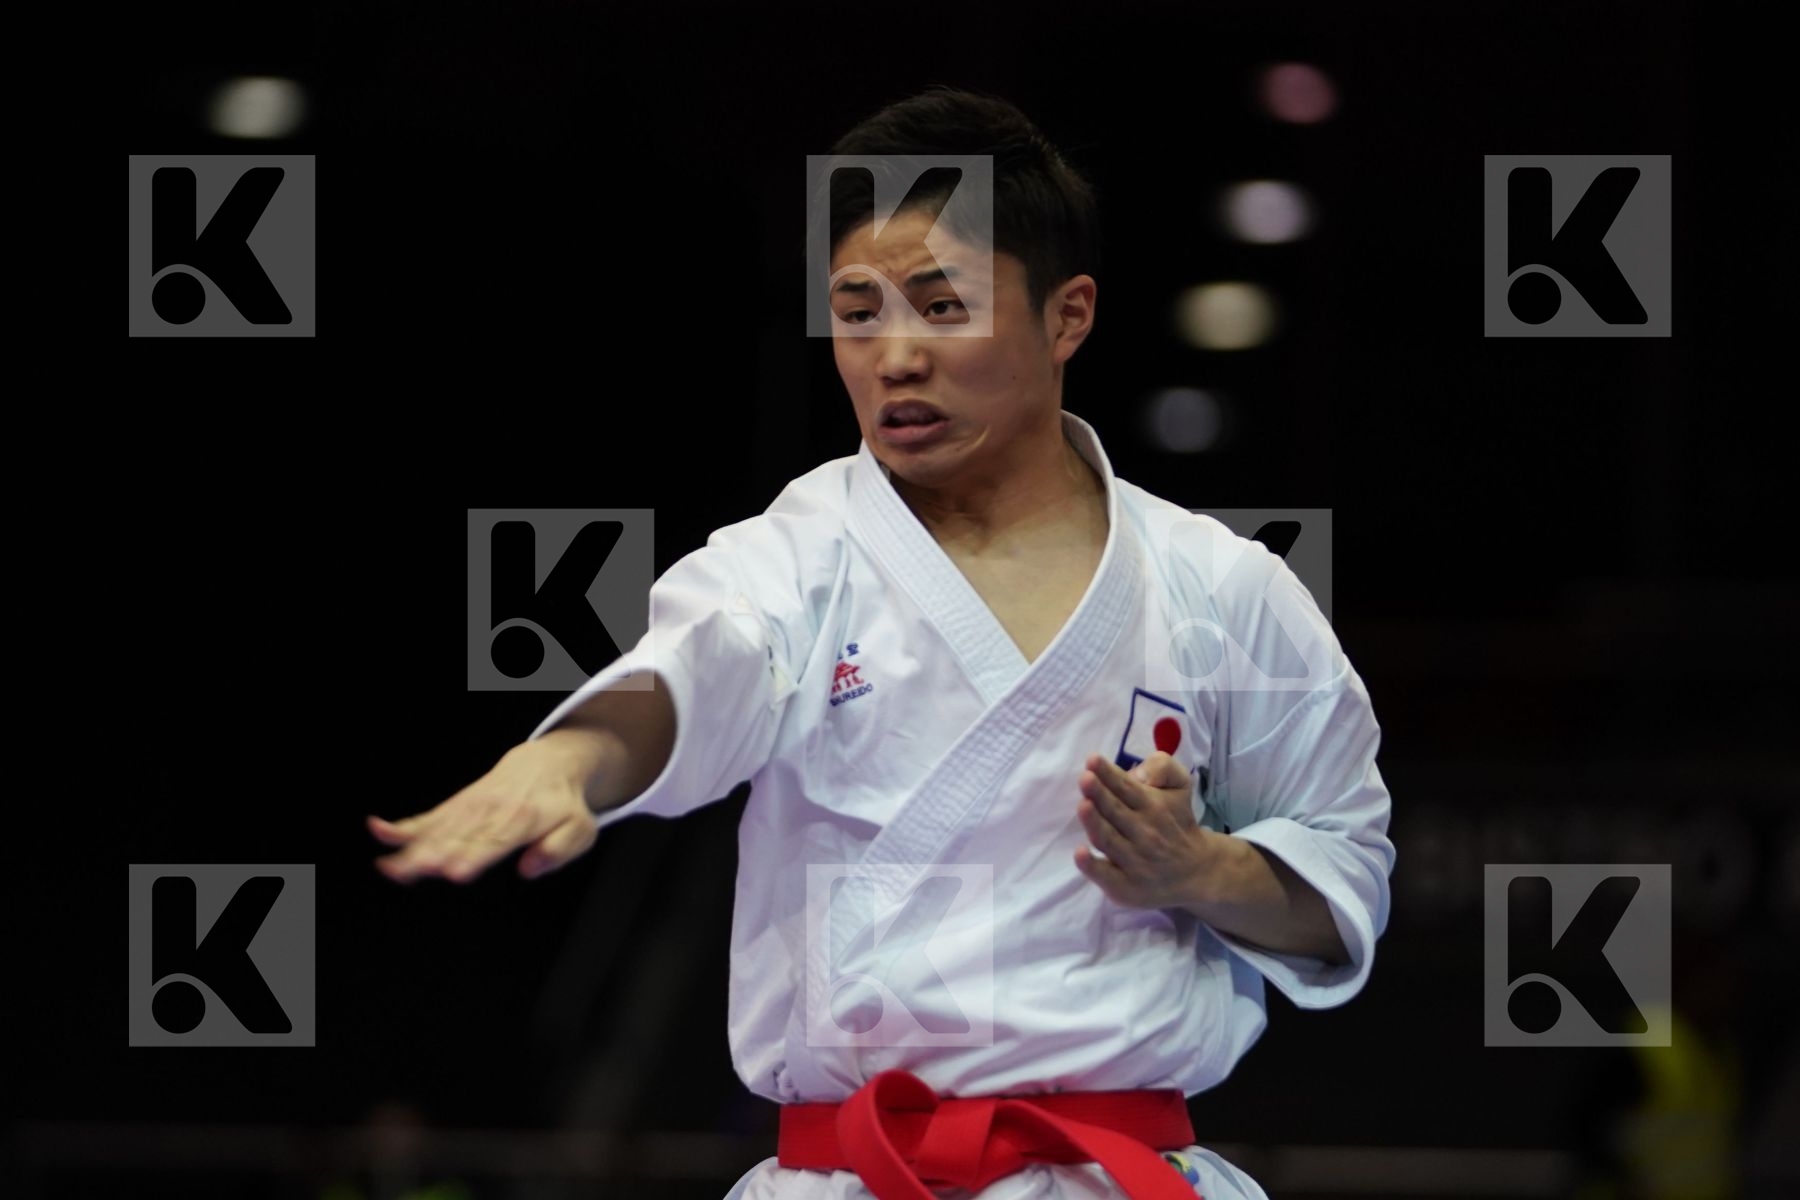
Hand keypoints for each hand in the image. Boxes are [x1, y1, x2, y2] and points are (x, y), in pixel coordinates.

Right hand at [368, 735, 603, 883]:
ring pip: (437, 831)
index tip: (456, 871)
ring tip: (388, 867)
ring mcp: (469, 809)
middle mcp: (491, 812)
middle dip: (435, 855)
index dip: (475, 855)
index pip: (495, 840)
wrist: (548, 764)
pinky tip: (378, 830)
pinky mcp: (456, 807)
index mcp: (523, 820)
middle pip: (458, 838)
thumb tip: (529, 869)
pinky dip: (402, 826)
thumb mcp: (578, 829)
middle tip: (414, 871)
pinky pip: (426, 818)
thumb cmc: (563, 805)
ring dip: (412, 849)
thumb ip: (558, 850)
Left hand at [1072, 751, 1229, 909]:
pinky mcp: (1124, 886)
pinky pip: (1105, 875)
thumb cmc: (1176, 821)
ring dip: (1094, 823)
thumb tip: (1140, 773)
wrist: (1196, 871)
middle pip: (1115, 811)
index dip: (1108, 774)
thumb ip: (1164, 768)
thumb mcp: (1181, 786)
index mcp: (1153, 805)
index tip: (1093, 760)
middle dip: (1099, 794)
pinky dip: (1092, 865)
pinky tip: (1080, 853)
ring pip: (1108, 840)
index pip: (1126, 787)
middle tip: (1086, 778)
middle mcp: (1144, 833)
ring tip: (1083, 805)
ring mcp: (1133, 861)